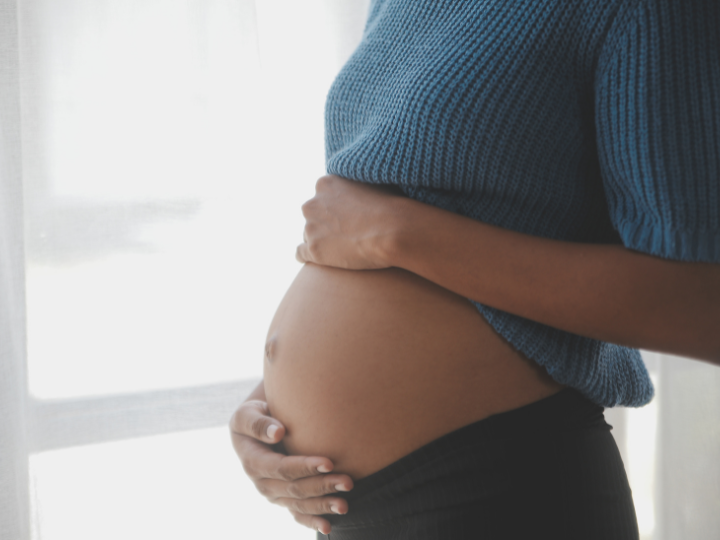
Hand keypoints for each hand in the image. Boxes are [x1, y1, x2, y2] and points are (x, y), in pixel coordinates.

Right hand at [229, 399, 353, 534]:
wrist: (255, 427)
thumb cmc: (255, 414)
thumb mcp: (248, 413)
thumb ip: (259, 423)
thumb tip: (278, 433)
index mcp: (253, 462)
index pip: (282, 467)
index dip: (304, 466)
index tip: (329, 462)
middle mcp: (262, 483)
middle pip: (295, 488)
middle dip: (322, 486)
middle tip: (348, 482)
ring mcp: (274, 494)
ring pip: (299, 504)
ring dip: (323, 505)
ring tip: (345, 505)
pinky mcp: (283, 499)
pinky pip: (297, 514)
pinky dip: (312, 521)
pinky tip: (328, 527)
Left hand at [296, 175, 403, 268]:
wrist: (393, 231)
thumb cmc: (389, 207)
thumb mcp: (368, 185)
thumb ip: (353, 188)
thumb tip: (356, 195)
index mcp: (324, 184)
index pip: (320, 199)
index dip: (334, 211)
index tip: (346, 220)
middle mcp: (312, 204)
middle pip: (312, 217)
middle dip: (324, 225)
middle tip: (345, 234)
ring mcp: (310, 228)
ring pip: (309, 236)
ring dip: (321, 241)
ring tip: (343, 248)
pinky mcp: (313, 250)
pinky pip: (300, 254)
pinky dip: (308, 256)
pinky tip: (321, 259)